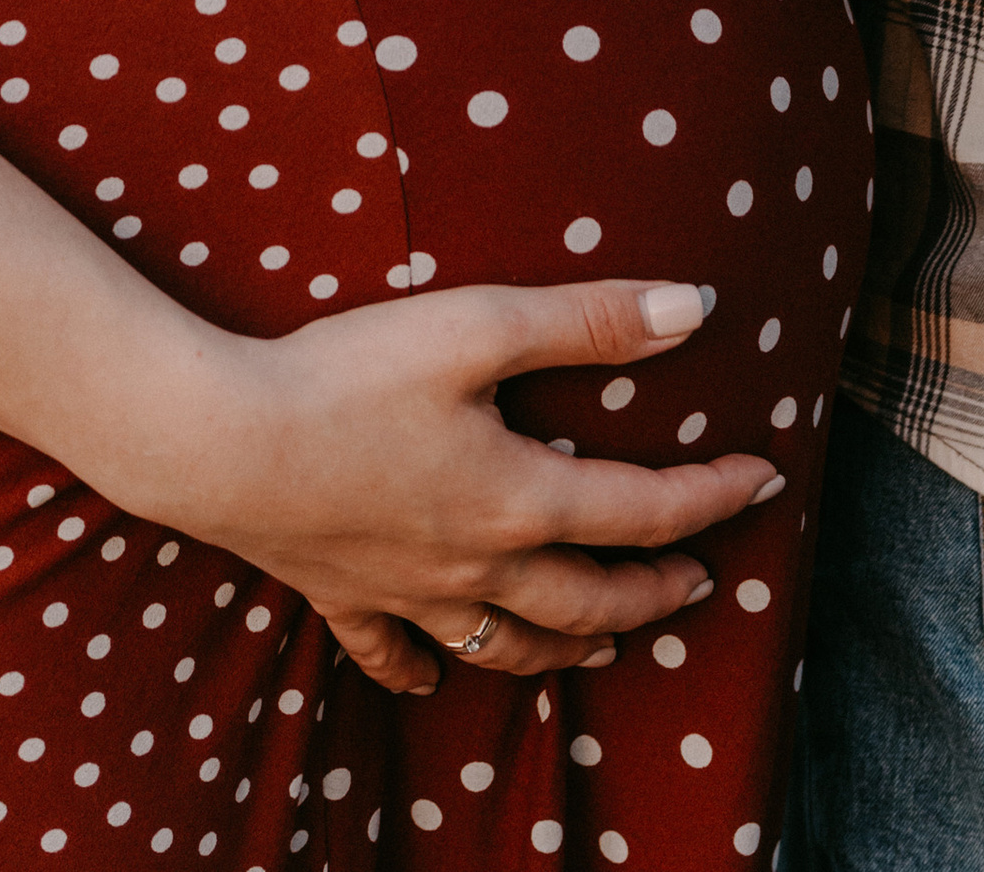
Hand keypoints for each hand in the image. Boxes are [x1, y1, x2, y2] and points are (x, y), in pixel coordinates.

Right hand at [134, 274, 782, 696]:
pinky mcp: (341, 592)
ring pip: (507, 642)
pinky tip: (433, 675)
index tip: (766, 478)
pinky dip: (424, 669)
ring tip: (604, 636)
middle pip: (587, 598)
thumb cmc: (349, 373)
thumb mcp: (479, 326)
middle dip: (653, 592)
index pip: (644, 510)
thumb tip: (696, 308)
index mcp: (519, 499)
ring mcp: (406, 591)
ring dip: (568, 641)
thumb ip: (589, 320)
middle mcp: (474, 564)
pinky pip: (393, 653)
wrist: (217, 440)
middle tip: (700, 582)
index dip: (714, 496)